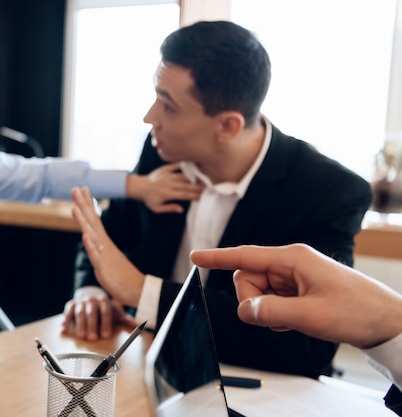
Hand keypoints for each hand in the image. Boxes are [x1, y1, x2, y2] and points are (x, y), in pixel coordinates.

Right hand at [61, 288, 136, 339]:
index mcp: (104, 301)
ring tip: (82, 337)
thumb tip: (138, 325)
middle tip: (92, 339)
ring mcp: (80, 302)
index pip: (105, 312)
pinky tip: (64, 329)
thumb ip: (125, 319)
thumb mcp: (114, 312)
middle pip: (92, 313)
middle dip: (92, 326)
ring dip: (80, 325)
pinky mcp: (70, 305)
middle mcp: (92, 299)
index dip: (105, 324)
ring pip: (79, 313)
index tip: (105, 335)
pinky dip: (65, 321)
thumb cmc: (104, 309)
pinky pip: (67, 312)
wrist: (90, 298)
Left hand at [71, 187, 144, 306]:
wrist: (136, 289)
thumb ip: (98, 249)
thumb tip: (91, 241)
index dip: (88, 203)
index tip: (83, 188)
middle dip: (83, 204)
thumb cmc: (121, 275)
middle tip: (75, 188)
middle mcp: (104, 244)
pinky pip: (96, 255)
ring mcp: (104, 255)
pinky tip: (85, 236)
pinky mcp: (104, 267)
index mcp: (104, 242)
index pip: (95, 218)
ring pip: (92, 235)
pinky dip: (90, 246)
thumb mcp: (106, 259)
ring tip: (75, 207)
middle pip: (92, 221)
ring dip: (83, 221)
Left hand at [127, 162, 203, 213]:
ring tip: (204, 179)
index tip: (203, 196)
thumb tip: (182, 209)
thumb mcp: (157, 208)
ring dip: (194, 177)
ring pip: (183, 176)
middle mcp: (168, 184)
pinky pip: (176, 166)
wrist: (139, 186)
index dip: (194, 196)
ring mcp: (167, 175)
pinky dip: (185, 166)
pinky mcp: (164, 169)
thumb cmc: (149, 199)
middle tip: (208, 187)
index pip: (184, 195)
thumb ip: (169, 208)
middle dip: (198, 187)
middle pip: (186, 185)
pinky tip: (193, 166)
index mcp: (167, 194)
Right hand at [190, 243, 401, 348]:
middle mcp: (289, 264)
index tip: (195, 257)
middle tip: (278, 317)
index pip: (244, 256)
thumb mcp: (311, 315)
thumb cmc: (356, 311)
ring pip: (257, 293)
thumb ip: (271, 312)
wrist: (385, 322)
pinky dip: (275, 314)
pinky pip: (270, 301)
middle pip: (247, 279)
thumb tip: (244, 310)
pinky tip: (296, 320)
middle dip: (253, 300)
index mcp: (292, 258)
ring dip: (267, 310)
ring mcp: (293, 278)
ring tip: (294, 319)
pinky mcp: (297, 291)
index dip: (217, 258)